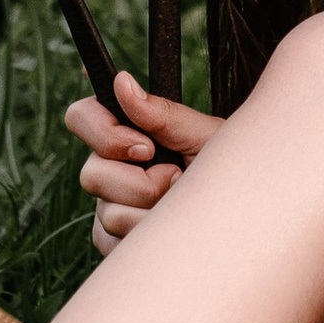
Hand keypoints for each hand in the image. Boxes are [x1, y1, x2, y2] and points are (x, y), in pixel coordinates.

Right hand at [65, 70, 224, 254]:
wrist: (242, 212)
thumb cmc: (224, 168)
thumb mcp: (201, 135)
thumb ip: (161, 114)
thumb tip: (122, 81)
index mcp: (125, 129)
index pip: (81, 117)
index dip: (106, 133)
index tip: (147, 147)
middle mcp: (109, 165)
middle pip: (91, 174)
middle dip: (141, 183)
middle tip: (176, 178)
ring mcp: (108, 203)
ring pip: (107, 213)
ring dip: (150, 212)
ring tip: (180, 204)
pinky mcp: (113, 238)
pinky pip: (111, 241)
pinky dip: (145, 234)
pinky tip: (167, 226)